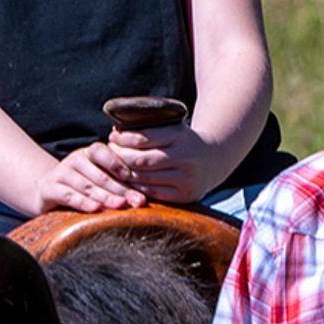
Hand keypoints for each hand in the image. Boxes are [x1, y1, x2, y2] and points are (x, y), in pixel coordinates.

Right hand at [39, 145, 150, 214]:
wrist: (48, 191)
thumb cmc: (83, 186)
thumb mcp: (100, 178)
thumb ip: (118, 180)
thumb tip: (145, 193)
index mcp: (90, 153)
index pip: (103, 152)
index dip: (118, 163)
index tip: (133, 176)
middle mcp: (76, 159)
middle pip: (101, 175)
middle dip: (121, 189)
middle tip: (138, 201)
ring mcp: (62, 173)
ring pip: (87, 186)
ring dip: (106, 197)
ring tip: (121, 205)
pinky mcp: (50, 188)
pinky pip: (69, 195)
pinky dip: (83, 202)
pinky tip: (96, 208)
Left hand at [98, 122, 212, 203]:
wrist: (213, 159)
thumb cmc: (182, 141)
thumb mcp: (172, 128)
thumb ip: (149, 128)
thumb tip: (116, 133)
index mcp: (180, 136)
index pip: (143, 138)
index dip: (123, 139)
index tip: (113, 137)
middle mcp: (185, 157)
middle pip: (141, 160)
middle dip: (120, 156)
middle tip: (111, 153)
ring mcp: (186, 178)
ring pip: (144, 178)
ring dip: (125, 173)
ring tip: (116, 167)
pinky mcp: (185, 195)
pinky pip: (153, 193)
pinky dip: (137, 187)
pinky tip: (130, 181)